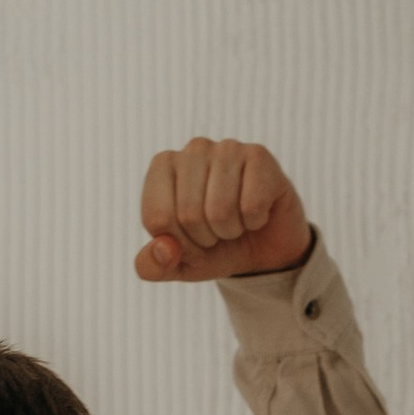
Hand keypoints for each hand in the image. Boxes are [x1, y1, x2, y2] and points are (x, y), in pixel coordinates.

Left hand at [135, 139, 311, 283]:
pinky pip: (252, 206)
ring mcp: (228, 148)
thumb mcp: (175, 265)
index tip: (191, 241)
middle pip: (187, 214)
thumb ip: (152, 266)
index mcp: (162, 166)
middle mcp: (193, 149)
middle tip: (217, 232)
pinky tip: (256, 212)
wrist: (261, 248)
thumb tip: (164, 249)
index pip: (157, 218)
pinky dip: (255, 221)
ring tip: (235, 221)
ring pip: (220, 210)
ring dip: (230, 230)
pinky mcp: (260, 156)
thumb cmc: (212, 248)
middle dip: (204, 239)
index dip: (178, 244)